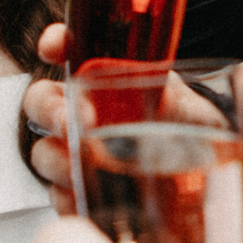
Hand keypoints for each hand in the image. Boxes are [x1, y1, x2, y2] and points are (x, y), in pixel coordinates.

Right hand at [21, 25, 229, 211]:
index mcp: (101, 79)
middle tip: (70, 121)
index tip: (53, 47)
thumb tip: (164, 97)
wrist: (202, 174)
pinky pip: (60, 197)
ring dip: (57, 159)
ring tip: (81, 166)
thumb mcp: (184, 103)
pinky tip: (81, 198)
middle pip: (41, 103)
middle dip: (49, 109)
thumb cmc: (186, 129)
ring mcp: (76, 154)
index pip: (66, 50)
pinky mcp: (81, 194)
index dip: (54, 43)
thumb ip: (170, 95)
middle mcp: (81, 113)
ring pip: (44, 153)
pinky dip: (67, 199)